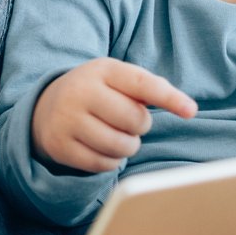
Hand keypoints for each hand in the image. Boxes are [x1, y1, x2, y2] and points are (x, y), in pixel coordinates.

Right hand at [30, 57, 195, 173]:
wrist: (44, 108)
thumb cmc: (96, 93)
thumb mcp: (115, 79)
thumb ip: (147, 88)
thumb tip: (187, 107)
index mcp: (101, 70)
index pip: (141, 83)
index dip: (169, 97)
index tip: (191, 111)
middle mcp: (80, 92)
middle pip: (134, 120)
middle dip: (140, 126)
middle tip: (129, 122)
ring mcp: (67, 120)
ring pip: (121, 146)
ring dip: (128, 146)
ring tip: (117, 135)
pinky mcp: (60, 147)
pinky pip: (103, 164)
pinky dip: (112, 161)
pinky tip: (102, 148)